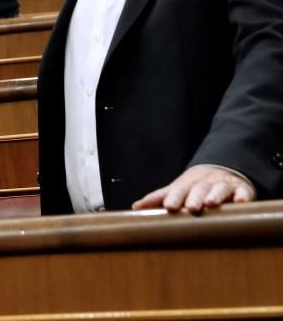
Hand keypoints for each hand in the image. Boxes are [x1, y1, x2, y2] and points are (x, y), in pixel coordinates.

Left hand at [132, 164, 255, 214]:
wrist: (221, 171)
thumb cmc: (194, 186)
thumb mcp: (177, 189)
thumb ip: (158, 198)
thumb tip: (135, 207)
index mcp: (187, 184)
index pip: (179, 190)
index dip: (174, 198)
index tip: (168, 207)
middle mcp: (204, 182)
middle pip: (199, 189)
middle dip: (194, 197)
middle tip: (191, 208)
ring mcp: (224, 185)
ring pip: (220, 188)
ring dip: (216, 195)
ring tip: (212, 203)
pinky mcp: (242, 189)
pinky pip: (243, 192)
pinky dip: (243, 196)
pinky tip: (242, 202)